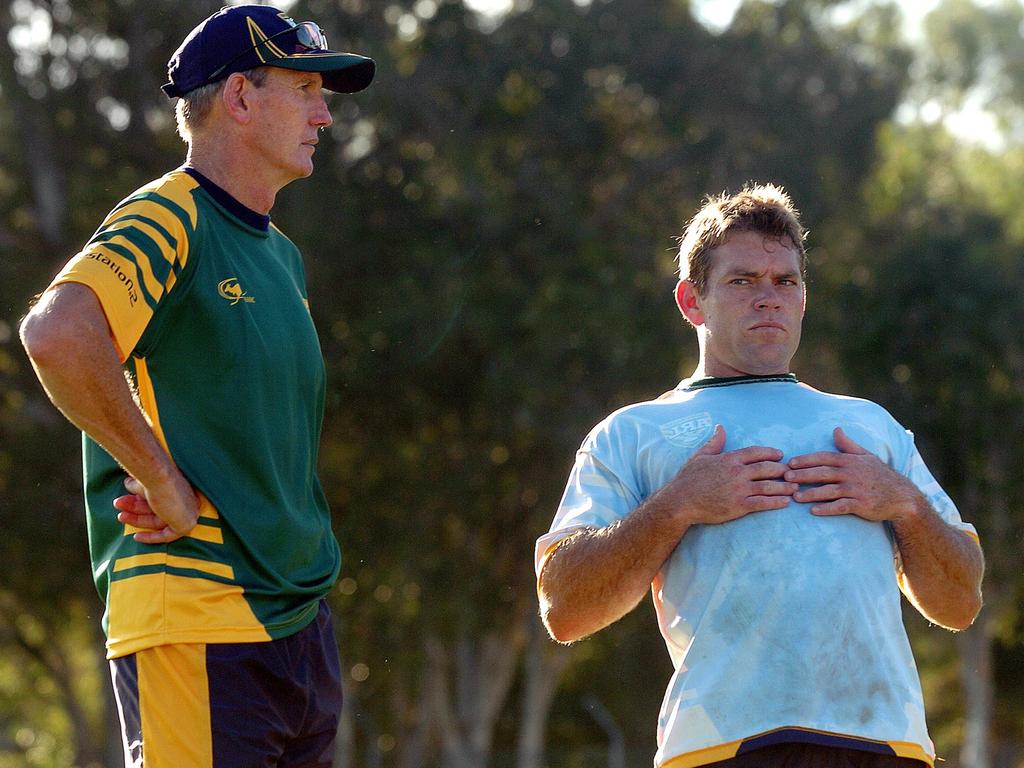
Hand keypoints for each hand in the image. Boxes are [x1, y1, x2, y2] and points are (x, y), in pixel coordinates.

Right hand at [113, 473, 199, 543]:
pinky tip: (137, 537)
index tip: (125, 498)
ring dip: (138, 519)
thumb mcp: (144, 481)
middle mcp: (187, 498)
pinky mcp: (187, 524)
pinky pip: (168, 535)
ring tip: (120, 516)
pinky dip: (152, 537)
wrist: (159, 475)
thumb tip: (128, 483)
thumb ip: (138, 485)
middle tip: (118, 504)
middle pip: (157, 508)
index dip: (140, 499)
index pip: (159, 497)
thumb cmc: (152, 474)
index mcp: (180, 485)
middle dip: (136, 508)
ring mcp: (189, 511)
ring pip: (159, 520)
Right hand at [667, 425, 796, 524]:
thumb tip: (720, 427)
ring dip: (785, 486)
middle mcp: (737, 472)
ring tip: (795, 487)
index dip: (771, 453)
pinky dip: (776, 502)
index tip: (781, 455)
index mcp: (729, 459)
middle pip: (767, 468)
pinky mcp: (738, 506)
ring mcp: (739, 489)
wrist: (680, 501)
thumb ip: (714, 442)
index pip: (756, 452)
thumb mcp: (700, 456)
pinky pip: (763, 503)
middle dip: (783, 469)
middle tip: (793, 472)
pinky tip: (786, 502)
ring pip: (769, 486)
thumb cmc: (688, 478)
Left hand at [785, 426, 921, 521]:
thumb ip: (848, 444)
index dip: (806, 460)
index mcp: (850, 461)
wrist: (902, 496)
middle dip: (803, 475)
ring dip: (811, 494)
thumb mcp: (866, 456)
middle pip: (823, 473)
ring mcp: (856, 489)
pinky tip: (814, 511)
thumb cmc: (879, 475)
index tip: (790, 462)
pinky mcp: (861, 504)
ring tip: (794, 497)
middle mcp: (852, 473)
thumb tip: (836, 429)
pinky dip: (827, 509)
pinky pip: (841, 506)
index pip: (824, 458)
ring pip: (830, 490)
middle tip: (785, 477)